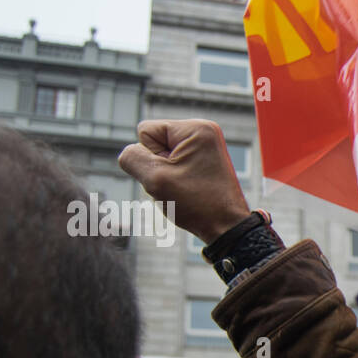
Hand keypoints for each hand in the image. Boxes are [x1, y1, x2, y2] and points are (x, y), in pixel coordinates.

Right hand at [118, 119, 250, 241]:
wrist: (226, 228)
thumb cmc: (197, 205)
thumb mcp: (155, 179)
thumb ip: (132, 158)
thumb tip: (130, 151)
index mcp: (196, 128)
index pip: (145, 131)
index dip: (150, 156)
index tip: (173, 174)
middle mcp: (203, 131)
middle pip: (154, 142)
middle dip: (158, 165)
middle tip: (180, 184)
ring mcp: (205, 146)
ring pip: (162, 156)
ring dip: (165, 174)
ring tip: (186, 189)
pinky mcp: (204, 159)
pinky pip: (173, 164)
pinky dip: (174, 178)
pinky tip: (188, 190)